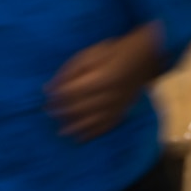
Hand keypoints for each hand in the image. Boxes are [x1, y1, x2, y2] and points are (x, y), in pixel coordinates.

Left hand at [46, 24, 163, 140]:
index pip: (71, 94)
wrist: (144, 57)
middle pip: (79, 109)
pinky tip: (81, 138)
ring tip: (61, 132)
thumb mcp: (90, 54)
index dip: (57, 98)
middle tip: (49, 114)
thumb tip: (49, 88)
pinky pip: (106, 127)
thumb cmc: (114, 52)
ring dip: (74, 127)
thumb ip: (70, 71)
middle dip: (62, 113)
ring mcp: (116, 106)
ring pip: (91, 122)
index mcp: (99, 79)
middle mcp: (107, 96)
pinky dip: (92, 134)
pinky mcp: (122, 112)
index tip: (46, 99)